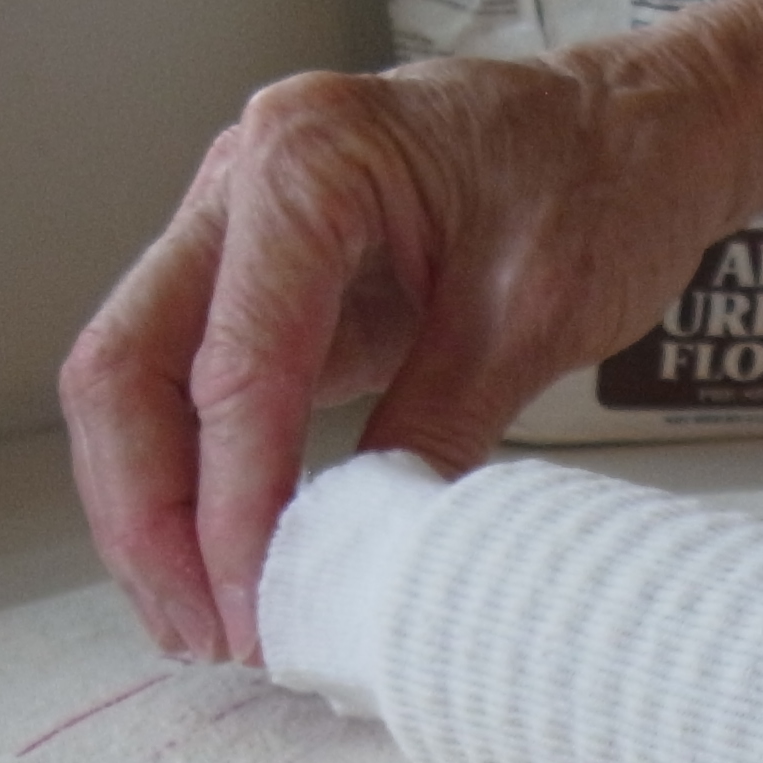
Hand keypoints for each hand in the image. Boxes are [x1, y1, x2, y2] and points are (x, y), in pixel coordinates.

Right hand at [58, 49, 752, 663]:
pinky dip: (194, 481)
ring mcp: (237, 230)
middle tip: (208, 633)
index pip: (234, 364)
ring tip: (202, 624)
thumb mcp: (535, 314)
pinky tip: (221, 564)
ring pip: (134, 384)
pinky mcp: (258, 283)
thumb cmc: (600, 179)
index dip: (234, 504)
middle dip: (152, 520)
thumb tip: (368, 556)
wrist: (633, 130)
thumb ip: (442, 425)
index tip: (256, 604)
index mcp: (309, 160)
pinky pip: (185, 388)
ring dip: (153, 514)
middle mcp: (243, 181)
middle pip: (129, 368)